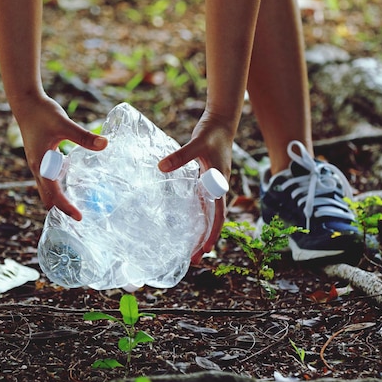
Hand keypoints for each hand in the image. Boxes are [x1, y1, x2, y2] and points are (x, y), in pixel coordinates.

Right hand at [15, 94, 107, 220]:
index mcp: (42, 164)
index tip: (79, 217)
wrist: (25, 103)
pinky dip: (59, 186)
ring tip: (76, 206)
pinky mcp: (40, 157)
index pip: (54, 193)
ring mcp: (38, 163)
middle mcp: (38, 168)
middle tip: (78, 219)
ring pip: (47, 189)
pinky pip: (49, 178)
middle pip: (47, 196)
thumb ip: (84, 136)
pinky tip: (72, 182)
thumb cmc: (43, 113)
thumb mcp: (64, 124)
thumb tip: (105, 144)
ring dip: (59, 199)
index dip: (66, 207)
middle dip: (61, 209)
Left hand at [158, 110, 234, 263]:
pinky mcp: (204, 179)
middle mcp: (217, 188)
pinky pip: (200, 202)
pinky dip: (195, 215)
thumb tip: (161, 167)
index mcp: (219, 184)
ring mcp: (211, 185)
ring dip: (200, 230)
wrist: (221, 122)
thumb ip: (180, 156)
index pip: (218, 215)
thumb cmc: (212, 133)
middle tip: (193, 259)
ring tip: (190, 248)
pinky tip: (184, 223)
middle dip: (205, 239)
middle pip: (213, 219)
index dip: (212, 233)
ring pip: (207, 214)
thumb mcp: (196, 144)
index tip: (205, 249)